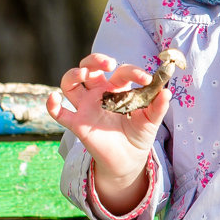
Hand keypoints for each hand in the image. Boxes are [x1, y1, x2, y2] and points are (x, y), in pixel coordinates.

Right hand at [47, 53, 170, 213]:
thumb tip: (167, 92)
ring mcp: (86, 107)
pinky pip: (59, 113)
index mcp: (117, 88)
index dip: (133, 72)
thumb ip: (157, 107)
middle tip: (108, 63)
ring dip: (73, 75)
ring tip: (83, 74)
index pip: (121, 72)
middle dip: (95, 60)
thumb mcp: (151, 121)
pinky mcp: (77, 124)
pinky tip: (54, 99)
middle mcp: (99, 93)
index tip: (146, 80)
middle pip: (89, 67)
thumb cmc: (138, 134)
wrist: (129, 160)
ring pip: (70, 83)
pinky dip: (52, 105)